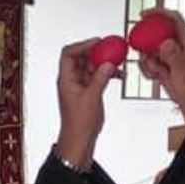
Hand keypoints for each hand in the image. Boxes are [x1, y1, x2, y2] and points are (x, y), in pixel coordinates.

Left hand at [55, 38, 117, 168]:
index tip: (98, 42)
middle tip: (112, 49)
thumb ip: (100, 78)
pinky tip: (118, 76)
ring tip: (119, 64)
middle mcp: (71, 80)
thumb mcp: (92, 97)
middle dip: (97, 53)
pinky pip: (97, 77)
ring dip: (105, 64)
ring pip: (92, 68)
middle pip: (82, 58)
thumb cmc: (78, 124)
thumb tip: (107, 63)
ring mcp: (79, 86)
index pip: (69, 53)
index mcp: (66, 79)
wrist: (79, 140)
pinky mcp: (88, 92)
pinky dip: (107, 75)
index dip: (83, 44)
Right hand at [137, 9, 184, 156]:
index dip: (159, 12)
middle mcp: (178, 47)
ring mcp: (170, 56)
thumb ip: (173, 57)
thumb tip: (165, 43)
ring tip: (156, 72)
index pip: (173, 19)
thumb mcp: (183, 73)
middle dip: (147, 40)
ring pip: (151, 48)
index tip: (144, 14)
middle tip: (139, 46)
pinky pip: (150, 61)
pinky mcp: (164, 66)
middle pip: (158, 32)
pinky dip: (148, 68)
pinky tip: (155, 77)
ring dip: (147, 59)